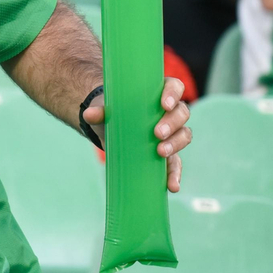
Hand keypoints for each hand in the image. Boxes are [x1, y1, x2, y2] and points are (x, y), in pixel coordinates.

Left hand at [80, 76, 191, 192]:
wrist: (110, 127)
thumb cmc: (113, 112)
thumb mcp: (105, 109)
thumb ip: (98, 111)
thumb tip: (89, 114)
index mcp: (158, 93)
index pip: (174, 87)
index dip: (172, 94)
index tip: (163, 104)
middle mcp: (170, 111)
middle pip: (181, 113)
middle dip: (172, 123)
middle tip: (156, 133)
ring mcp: (172, 132)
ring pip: (184, 135)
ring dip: (175, 144)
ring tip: (160, 152)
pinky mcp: (168, 152)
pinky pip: (177, 162)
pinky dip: (175, 174)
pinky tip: (172, 185)